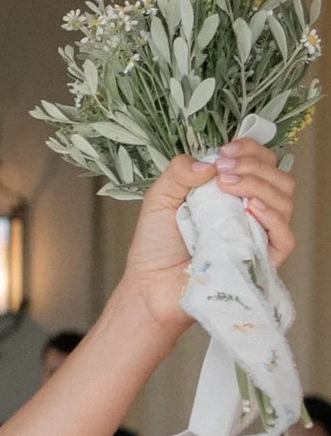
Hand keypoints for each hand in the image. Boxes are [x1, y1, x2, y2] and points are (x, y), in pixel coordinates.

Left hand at [120, 139, 299, 324]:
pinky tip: (250, 208)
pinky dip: (272, 217)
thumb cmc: (156, 246)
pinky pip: (285, 236)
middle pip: (278, 178)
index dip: (251, 150)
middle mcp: (251, 211)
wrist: (150, 285)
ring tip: (228, 185)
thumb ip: (179, 172)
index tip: (226, 150)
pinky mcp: (262, 261)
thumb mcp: (160, 198)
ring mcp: (259, 236)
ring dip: (260, 184)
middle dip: (254, 165)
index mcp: (233, 194)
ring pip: (285, 201)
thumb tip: (209, 162)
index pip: (261, 163)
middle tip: (223, 169)